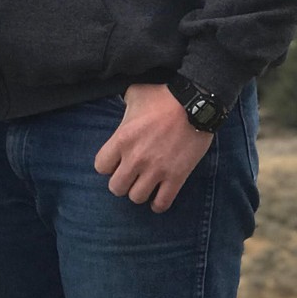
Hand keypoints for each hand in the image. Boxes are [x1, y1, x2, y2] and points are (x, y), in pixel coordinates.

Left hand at [93, 82, 211, 212]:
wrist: (196, 102)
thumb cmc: (163, 95)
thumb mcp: (135, 94)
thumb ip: (123, 105)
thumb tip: (122, 106)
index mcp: (122, 139)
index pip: (100, 167)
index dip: (107, 165)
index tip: (115, 161)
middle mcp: (136, 158)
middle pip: (116, 188)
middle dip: (121, 183)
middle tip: (129, 175)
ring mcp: (156, 170)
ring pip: (137, 198)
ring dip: (139, 192)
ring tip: (144, 185)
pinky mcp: (176, 177)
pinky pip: (162, 203)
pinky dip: (158, 204)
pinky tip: (158, 197)